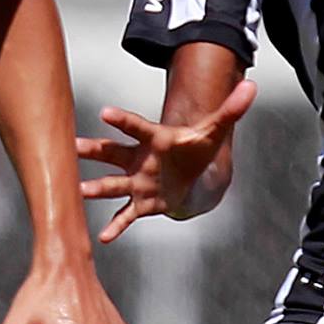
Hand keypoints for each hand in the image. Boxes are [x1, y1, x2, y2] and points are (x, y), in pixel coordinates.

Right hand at [76, 79, 254, 242]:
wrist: (193, 177)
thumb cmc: (197, 149)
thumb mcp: (215, 130)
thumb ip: (231, 109)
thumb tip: (251, 85)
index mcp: (155, 138)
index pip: (137, 127)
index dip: (122, 120)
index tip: (104, 112)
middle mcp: (140, 159)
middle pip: (112, 152)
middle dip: (93, 149)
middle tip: (72, 146)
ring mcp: (137, 181)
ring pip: (112, 184)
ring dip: (96, 188)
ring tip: (78, 190)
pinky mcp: (141, 203)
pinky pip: (126, 215)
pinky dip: (116, 226)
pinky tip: (103, 238)